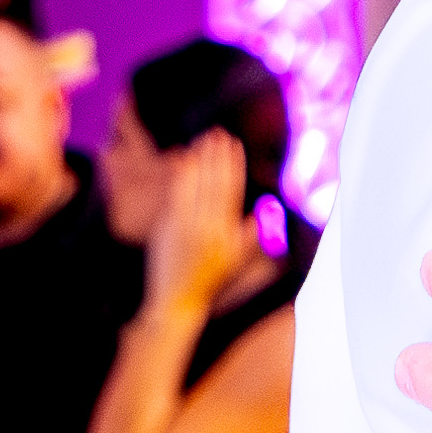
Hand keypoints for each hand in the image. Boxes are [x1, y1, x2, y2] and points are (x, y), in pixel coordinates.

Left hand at [146, 128, 260, 316]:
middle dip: (217, 156)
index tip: (234, 145)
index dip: (233, 165)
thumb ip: (251, 236)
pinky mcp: (167, 226)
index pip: (232, 190)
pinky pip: (176, 194)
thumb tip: (263, 212)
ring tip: (204, 140)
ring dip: (200, 159)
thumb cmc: (211, 281)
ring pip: (195, 184)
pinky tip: (185, 159)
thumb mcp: (237, 261)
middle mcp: (207, 225)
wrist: (179, 299)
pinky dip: (182, 175)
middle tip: (219, 133)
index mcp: (227, 232)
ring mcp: (185, 224)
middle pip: (214, 182)